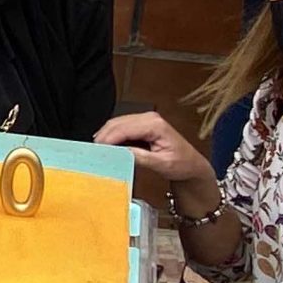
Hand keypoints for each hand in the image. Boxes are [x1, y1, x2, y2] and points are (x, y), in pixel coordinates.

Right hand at [93, 111, 211, 189]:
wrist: (191, 165)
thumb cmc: (181, 164)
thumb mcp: (161, 164)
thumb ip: (140, 157)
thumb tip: (120, 152)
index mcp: (155, 125)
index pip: (124, 129)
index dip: (107, 140)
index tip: (96, 151)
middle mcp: (149, 118)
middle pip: (116, 124)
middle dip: (103, 138)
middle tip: (91, 153)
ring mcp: (145, 119)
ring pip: (116, 124)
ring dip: (105, 136)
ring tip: (96, 151)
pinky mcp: (141, 124)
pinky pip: (121, 127)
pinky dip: (111, 136)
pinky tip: (106, 147)